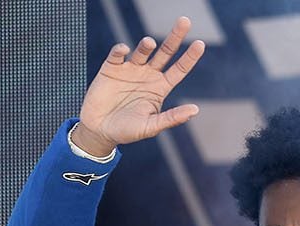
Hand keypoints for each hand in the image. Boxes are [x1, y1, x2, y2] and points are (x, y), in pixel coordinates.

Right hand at [72, 16, 205, 155]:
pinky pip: (117, 55)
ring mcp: (130, 70)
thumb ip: (172, 118)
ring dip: (146, 46)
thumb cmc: (127, 131)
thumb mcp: (151, 127)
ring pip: (142, 52)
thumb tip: (195, 110)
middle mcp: (148, 75)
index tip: (200, 43)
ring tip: (149, 43)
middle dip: (175, 37)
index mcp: (160, 87)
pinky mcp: (111, 69)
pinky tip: (124, 50)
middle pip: (165, 52)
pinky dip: (121, 50)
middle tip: (185, 21)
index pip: (179, 69)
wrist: (99, 130)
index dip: (190, 57)